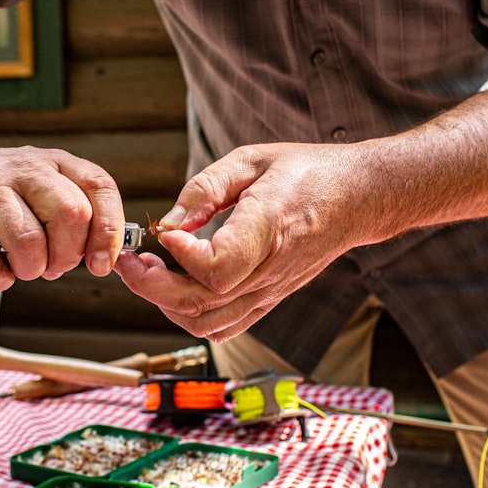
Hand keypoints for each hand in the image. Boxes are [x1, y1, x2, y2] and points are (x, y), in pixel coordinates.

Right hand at [0, 143, 125, 290]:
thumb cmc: (0, 189)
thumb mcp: (45, 184)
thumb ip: (79, 213)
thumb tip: (103, 258)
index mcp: (55, 162)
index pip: (99, 187)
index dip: (108, 231)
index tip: (101, 262)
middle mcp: (23, 170)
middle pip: (72, 215)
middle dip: (68, 256)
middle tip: (52, 265)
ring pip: (31, 244)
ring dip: (32, 270)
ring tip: (20, 263)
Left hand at [114, 142, 370, 340]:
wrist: (356, 198)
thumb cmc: (306, 173)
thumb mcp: (252, 160)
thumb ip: (205, 188)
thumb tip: (168, 221)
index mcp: (269, 227)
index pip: (217, 268)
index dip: (180, 255)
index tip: (164, 230)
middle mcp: (270, 269)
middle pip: (202, 304)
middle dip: (152, 287)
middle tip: (131, 259)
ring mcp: (271, 290)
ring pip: (207, 324)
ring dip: (167, 304)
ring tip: (148, 271)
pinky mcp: (269, 299)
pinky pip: (224, 327)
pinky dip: (190, 315)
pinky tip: (176, 285)